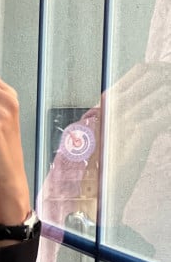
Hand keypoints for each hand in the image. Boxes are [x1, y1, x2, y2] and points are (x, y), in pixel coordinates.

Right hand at [98, 61, 170, 225]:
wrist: (97, 190)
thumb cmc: (103, 164)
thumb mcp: (107, 133)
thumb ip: (119, 114)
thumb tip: (139, 102)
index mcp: (109, 104)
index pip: (138, 72)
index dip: (158, 70)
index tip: (166, 75)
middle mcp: (117, 107)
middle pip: (153, 78)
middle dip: (168, 81)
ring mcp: (128, 119)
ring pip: (163, 94)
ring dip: (170, 98)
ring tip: (170, 107)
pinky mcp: (140, 134)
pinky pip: (165, 115)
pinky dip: (170, 116)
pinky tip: (169, 123)